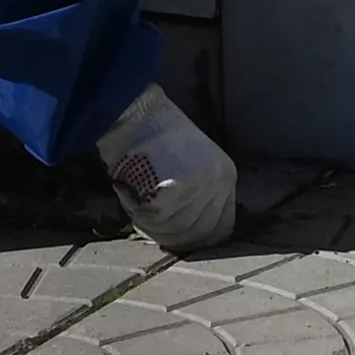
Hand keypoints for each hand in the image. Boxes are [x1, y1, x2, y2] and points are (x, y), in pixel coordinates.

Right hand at [92, 85, 236, 250]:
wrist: (136, 113)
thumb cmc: (154, 138)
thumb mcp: (189, 166)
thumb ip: (194, 197)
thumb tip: (181, 232)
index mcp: (226, 177)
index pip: (221, 228)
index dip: (195, 240)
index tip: (171, 237)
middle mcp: (221, 182)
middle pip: (198, 235)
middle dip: (168, 235)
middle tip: (144, 219)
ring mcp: (204, 185)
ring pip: (177, 230)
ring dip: (150, 224)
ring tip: (133, 201)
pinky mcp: (182, 187)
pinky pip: (158, 219)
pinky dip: (138, 213)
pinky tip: (127, 193)